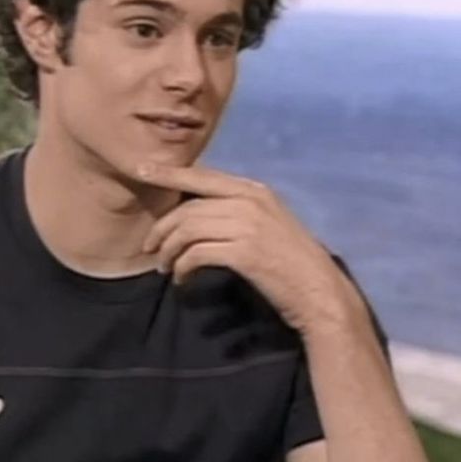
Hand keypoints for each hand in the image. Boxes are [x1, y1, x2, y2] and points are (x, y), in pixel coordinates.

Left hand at [138, 162, 360, 333]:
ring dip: (169, 251)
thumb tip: (194, 211)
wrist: (320, 291)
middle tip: (150, 248)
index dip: (169, 173)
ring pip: (187, 230)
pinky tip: (182, 279)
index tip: (142, 170)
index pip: (202, 176)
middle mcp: (249, 201)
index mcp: (254, 189)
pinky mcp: (244, 252)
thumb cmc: (290, 259)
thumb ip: (235, 209)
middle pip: (188, 208)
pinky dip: (182, 267)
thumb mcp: (267, 221)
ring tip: (165, 267)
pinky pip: (196, 254)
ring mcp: (247, 225)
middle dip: (162, 228)